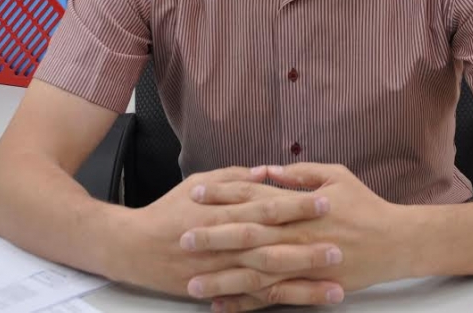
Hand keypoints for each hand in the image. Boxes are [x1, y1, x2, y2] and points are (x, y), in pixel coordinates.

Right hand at [111, 166, 341, 301]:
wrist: (132, 247)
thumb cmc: (168, 211)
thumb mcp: (198, 183)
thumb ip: (234, 178)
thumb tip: (265, 172)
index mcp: (223, 210)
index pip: (267, 205)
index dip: (297, 204)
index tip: (326, 200)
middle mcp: (224, 241)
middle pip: (273, 243)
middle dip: (308, 246)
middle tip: (340, 246)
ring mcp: (222, 269)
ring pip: (268, 276)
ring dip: (302, 281)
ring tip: (334, 284)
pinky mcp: (217, 290)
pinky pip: (252, 298)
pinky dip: (278, 301)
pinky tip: (303, 302)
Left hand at [185, 163, 404, 311]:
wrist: (395, 242)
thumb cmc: (365, 205)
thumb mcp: (336, 175)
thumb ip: (299, 173)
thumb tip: (268, 168)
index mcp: (298, 205)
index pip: (252, 196)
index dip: (222, 194)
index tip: (195, 193)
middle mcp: (295, 235)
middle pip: (246, 235)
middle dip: (213, 237)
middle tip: (182, 239)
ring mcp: (301, 263)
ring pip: (254, 273)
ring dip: (222, 278)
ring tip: (192, 284)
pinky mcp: (308, 286)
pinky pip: (272, 298)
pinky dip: (247, 303)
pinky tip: (223, 306)